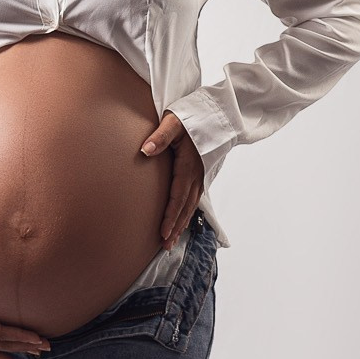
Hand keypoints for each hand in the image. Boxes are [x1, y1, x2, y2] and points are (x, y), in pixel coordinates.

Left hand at [139, 111, 204, 246]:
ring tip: (171, 240)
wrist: (215, 112)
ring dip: (181, 223)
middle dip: (175, 227)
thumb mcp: (173, 122)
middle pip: (185, 207)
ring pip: (191, 205)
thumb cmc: (190, 115)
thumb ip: (159, 136)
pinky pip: (194, 198)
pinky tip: (182, 221)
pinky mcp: (201, 173)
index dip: (170, 216)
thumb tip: (144, 150)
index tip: (162, 233)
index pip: (178, 197)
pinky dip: (188, 213)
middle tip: (165, 246)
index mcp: (188, 166)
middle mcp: (197, 175)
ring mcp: (201, 175)